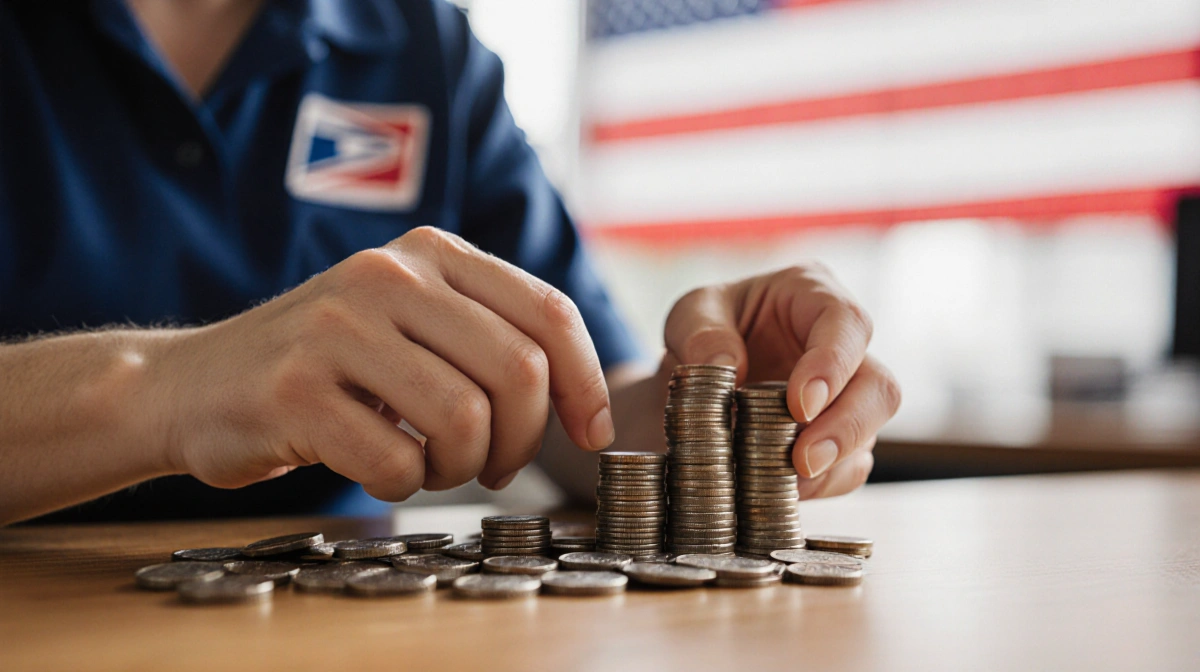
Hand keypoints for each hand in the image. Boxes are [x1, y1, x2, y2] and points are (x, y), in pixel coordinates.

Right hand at [159, 227, 613, 499]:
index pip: (548, 313)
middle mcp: (388, 277)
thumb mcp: (408, 320)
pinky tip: (379, 466)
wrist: (191, 383)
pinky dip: (403, 484)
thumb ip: (487, 334)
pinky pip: (397, 462)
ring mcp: (338, 329)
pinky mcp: (296, 390)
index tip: (591, 433)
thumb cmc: (324, 364)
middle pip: (519, 371)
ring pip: (465, 420)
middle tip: (495, 465)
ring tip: (431, 464)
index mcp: (429, 254)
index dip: (585, 384)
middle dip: (524, 440)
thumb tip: (583, 397)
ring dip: (463, 468)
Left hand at [663, 265, 900, 498]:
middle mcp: (845, 348)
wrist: (695, 376)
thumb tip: (725, 367)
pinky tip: (783, 491)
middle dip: (846, 427)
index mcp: (813, 296)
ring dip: (831, 465)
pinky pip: (847, 471)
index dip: (832, 365)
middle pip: (879, 387)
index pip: (846, 323)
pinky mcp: (839, 441)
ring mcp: (848, 398)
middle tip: (803, 460)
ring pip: (869, 435)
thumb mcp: (690, 315)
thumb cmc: (704, 330)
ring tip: (784, 482)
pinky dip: (818, 487)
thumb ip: (700, 332)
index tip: (800, 406)